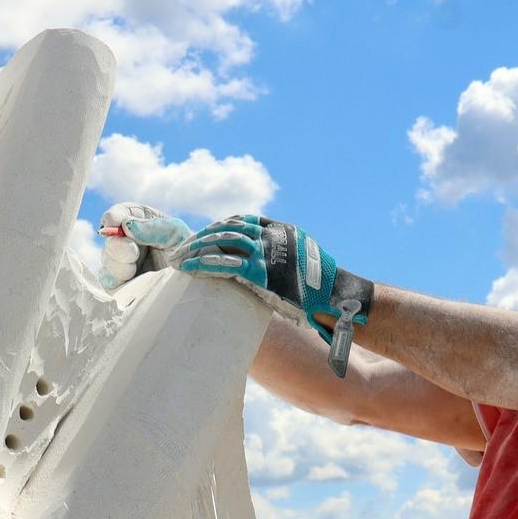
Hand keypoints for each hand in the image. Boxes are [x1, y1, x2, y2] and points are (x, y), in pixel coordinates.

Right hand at [96, 201, 193, 288]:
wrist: (191, 274)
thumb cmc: (185, 248)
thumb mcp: (175, 233)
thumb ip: (152, 228)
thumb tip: (126, 226)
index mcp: (137, 220)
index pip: (117, 214)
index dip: (112, 217)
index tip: (113, 223)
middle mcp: (126, 239)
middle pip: (108, 239)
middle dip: (117, 245)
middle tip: (133, 252)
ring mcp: (121, 261)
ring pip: (107, 260)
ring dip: (119, 264)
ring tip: (135, 268)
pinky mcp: (121, 281)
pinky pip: (108, 281)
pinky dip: (115, 280)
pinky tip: (129, 279)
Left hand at [178, 214, 370, 340]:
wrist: (340, 298)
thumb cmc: (322, 288)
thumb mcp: (304, 262)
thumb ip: (283, 258)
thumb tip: (267, 267)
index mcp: (282, 230)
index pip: (244, 220)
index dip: (220, 227)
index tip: (204, 237)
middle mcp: (273, 236)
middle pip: (228, 228)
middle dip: (201, 238)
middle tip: (181, 249)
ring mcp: (268, 252)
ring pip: (222, 241)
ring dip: (195, 249)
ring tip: (177, 259)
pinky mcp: (262, 273)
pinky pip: (225, 264)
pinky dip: (202, 264)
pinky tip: (186, 269)